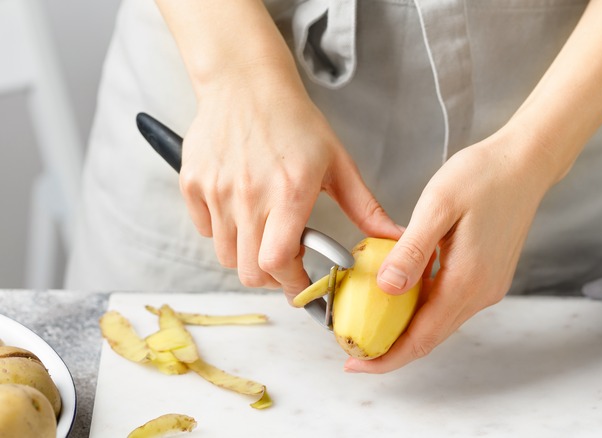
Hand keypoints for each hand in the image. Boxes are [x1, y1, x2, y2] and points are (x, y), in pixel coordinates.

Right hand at [180, 73, 399, 297]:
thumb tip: (395, 238)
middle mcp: (248, 195)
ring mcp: (216, 190)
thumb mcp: (338, 163)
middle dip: (272, 277)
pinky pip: (205, 230)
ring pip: (225, 256)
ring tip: (265, 232)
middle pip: (249, 270)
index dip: (292, 284)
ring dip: (247, 256)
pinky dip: (223, 232)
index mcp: (289, 192)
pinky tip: (242, 211)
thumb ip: (366, 208)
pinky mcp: (192, 184)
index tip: (304, 288)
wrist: (246, 84)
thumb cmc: (295, 121)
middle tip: (287, 262)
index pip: (278, 262)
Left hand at [343, 127, 556, 372]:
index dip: (386, 357)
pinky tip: (400, 293)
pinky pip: (450, 302)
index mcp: (468, 280)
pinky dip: (423, 308)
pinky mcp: (488, 275)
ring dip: (406, 329)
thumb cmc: (483, 175)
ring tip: (370, 322)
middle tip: (353, 348)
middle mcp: (482, 292)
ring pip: (440, 321)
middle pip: (431, 337)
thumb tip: (386, 289)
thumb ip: (412, 250)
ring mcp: (488, 286)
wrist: (526, 162)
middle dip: (391, 350)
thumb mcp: (438, 206)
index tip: (354, 364)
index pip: (421, 337)